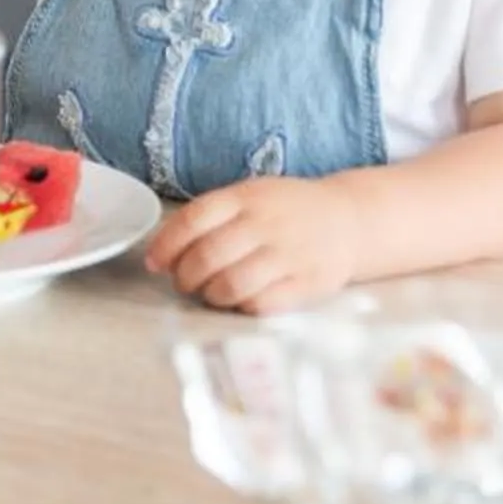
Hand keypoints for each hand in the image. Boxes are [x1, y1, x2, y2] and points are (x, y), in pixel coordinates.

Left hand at [145, 176, 363, 314]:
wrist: (348, 220)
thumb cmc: (285, 211)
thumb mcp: (249, 196)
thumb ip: (210, 216)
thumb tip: (162, 250)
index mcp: (245, 196)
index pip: (193, 219)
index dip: (166, 245)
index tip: (154, 263)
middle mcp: (265, 223)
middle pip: (207, 256)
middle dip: (185, 276)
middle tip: (185, 282)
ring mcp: (287, 254)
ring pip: (231, 284)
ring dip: (211, 295)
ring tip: (212, 293)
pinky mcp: (306, 283)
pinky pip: (261, 304)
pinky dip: (241, 307)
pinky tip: (241, 300)